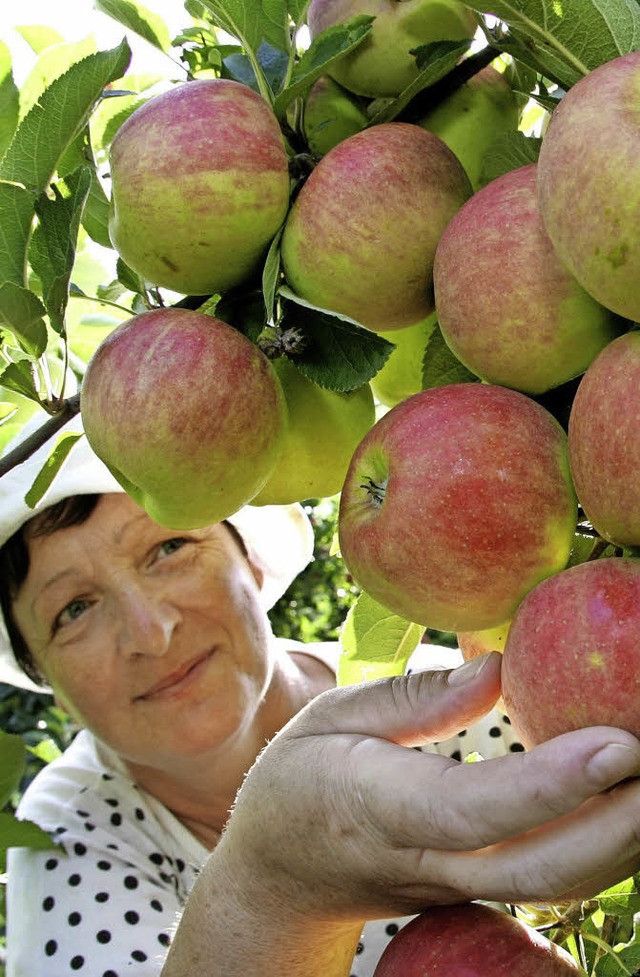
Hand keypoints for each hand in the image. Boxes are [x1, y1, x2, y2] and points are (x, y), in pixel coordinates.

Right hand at [225, 652, 639, 918]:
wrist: (280, 876)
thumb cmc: (299, 782)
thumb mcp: (332, 717)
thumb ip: (415, 697)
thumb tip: (499, 668)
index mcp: (378, 807)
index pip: (474, 808)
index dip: (551, 784)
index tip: (617, 743)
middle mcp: (425, 860)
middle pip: (537, 869)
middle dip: (618, 826)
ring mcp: (455, 887)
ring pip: (555, 885)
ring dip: (621, 841)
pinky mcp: (474, 892)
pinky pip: (548, 879)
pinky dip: (601, 848)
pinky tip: (628, 803)